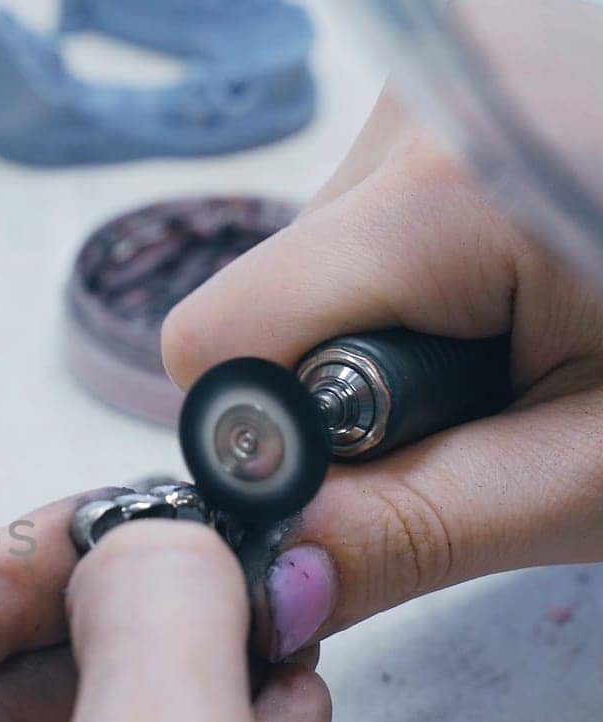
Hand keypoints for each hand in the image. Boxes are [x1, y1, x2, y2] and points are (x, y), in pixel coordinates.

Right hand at [164, 93, 602, 660]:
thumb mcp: (602, 474)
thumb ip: (417, 527)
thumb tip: (268, 580)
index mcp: (448, 191)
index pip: (222, 342)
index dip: (269, 442)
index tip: (376, 484)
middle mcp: (422, 104)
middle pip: (269, 300)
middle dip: (348, 388)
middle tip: (504, 404)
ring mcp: (445, 75)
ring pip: (319, 259)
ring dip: (395, 334)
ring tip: (545, 334)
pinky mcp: (468, 76)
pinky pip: (375, 215)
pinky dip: (432, 278)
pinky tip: (538, 286)